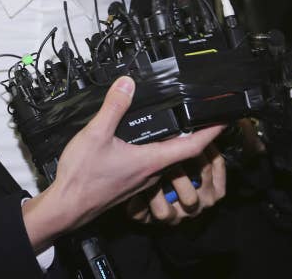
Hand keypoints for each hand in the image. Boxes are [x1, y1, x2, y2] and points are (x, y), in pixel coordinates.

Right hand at [21, 76, 223, 251]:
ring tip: (176, 124)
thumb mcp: (96, 134)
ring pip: (166, 159)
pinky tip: (142, 142)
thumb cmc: (82, 178)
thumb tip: (127, 84)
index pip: (192, 146)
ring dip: (174, 143)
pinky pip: (150, 164)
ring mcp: (141, 179)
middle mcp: (151, 172)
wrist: (66, 207)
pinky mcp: (130, 182)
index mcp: (150, 160)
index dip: (211, 131)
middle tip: (202, 115)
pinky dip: (155, 150)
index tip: (224, 119)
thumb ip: (113, 107)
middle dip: (194, 134)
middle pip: (182, 152)